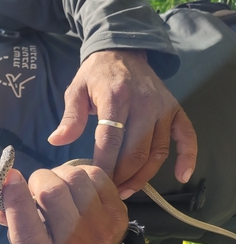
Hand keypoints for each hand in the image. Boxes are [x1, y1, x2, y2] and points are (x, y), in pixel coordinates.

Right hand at [0, 164, 126, 243]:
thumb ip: (9, 217)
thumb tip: (3, 184)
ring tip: (57, 183)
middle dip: (39, 179)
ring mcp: (100, 230)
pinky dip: (81, 172)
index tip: (10, 176)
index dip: (15, 198)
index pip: (26, 229)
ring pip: (75, 178)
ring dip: (60, 173)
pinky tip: (76, 184)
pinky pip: (96, 175)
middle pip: (52, 193)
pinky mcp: (118, 213)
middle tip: (37, 185)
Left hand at [47, 49, 197, 197]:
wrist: (121, 52)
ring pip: (157, 151)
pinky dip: (188, 157)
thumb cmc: (95, 75)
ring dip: (144, 175)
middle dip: (122, 176)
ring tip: (128, 190)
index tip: (95, 182)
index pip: (111, 139)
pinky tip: (181, 177)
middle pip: (136, 151)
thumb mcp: (76, 90)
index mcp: (116, 97)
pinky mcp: (175, 110)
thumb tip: (55, 141)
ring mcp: (163, 107)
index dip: (104, 164)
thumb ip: (70, 117)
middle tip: (109, 192)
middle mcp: (144, 103)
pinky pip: (186, 136)